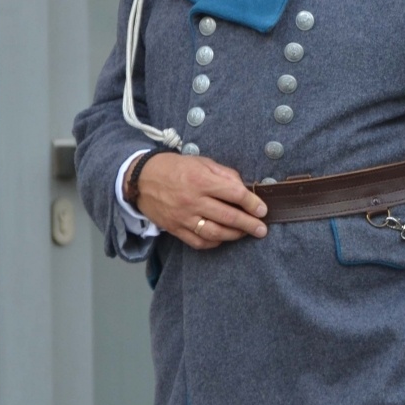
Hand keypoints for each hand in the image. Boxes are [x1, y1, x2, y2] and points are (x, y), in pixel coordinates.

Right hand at [133, 152, 268, 250]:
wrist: (140, 178)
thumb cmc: (175, 168)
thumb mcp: (202, 162)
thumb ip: (225, 174)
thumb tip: (244, 188)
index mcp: (201, 180)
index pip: (235, 194)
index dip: (253, 203)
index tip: (263, 210)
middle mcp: (193, 201)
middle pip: (228, 217)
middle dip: (249, 225)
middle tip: (262, 229)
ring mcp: (183, 217)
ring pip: (214, 232)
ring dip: (234, 235)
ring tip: (245, 234)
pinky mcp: (174, 229)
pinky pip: (198, 242)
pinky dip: (214, 242)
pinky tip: (223, 238)